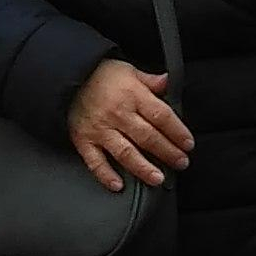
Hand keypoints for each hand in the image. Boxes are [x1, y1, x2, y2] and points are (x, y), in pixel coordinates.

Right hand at [67, 59, 191, 190]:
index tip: (188, 144)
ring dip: (143, 168)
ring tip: (158, 178)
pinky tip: (118, 185)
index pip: (161, 115)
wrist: (67, 77)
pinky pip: (95, 161)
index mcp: (132, 95)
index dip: (177, 131)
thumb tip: (169, 82)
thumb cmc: (101, 74)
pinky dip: (106, 175)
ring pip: (125, 152)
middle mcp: (118, 114)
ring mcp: (100, 129)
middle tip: (181, 163)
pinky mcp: (83, 140)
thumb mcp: (129, 70)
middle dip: (167, 152)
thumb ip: (150, 81)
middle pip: (147, 137)